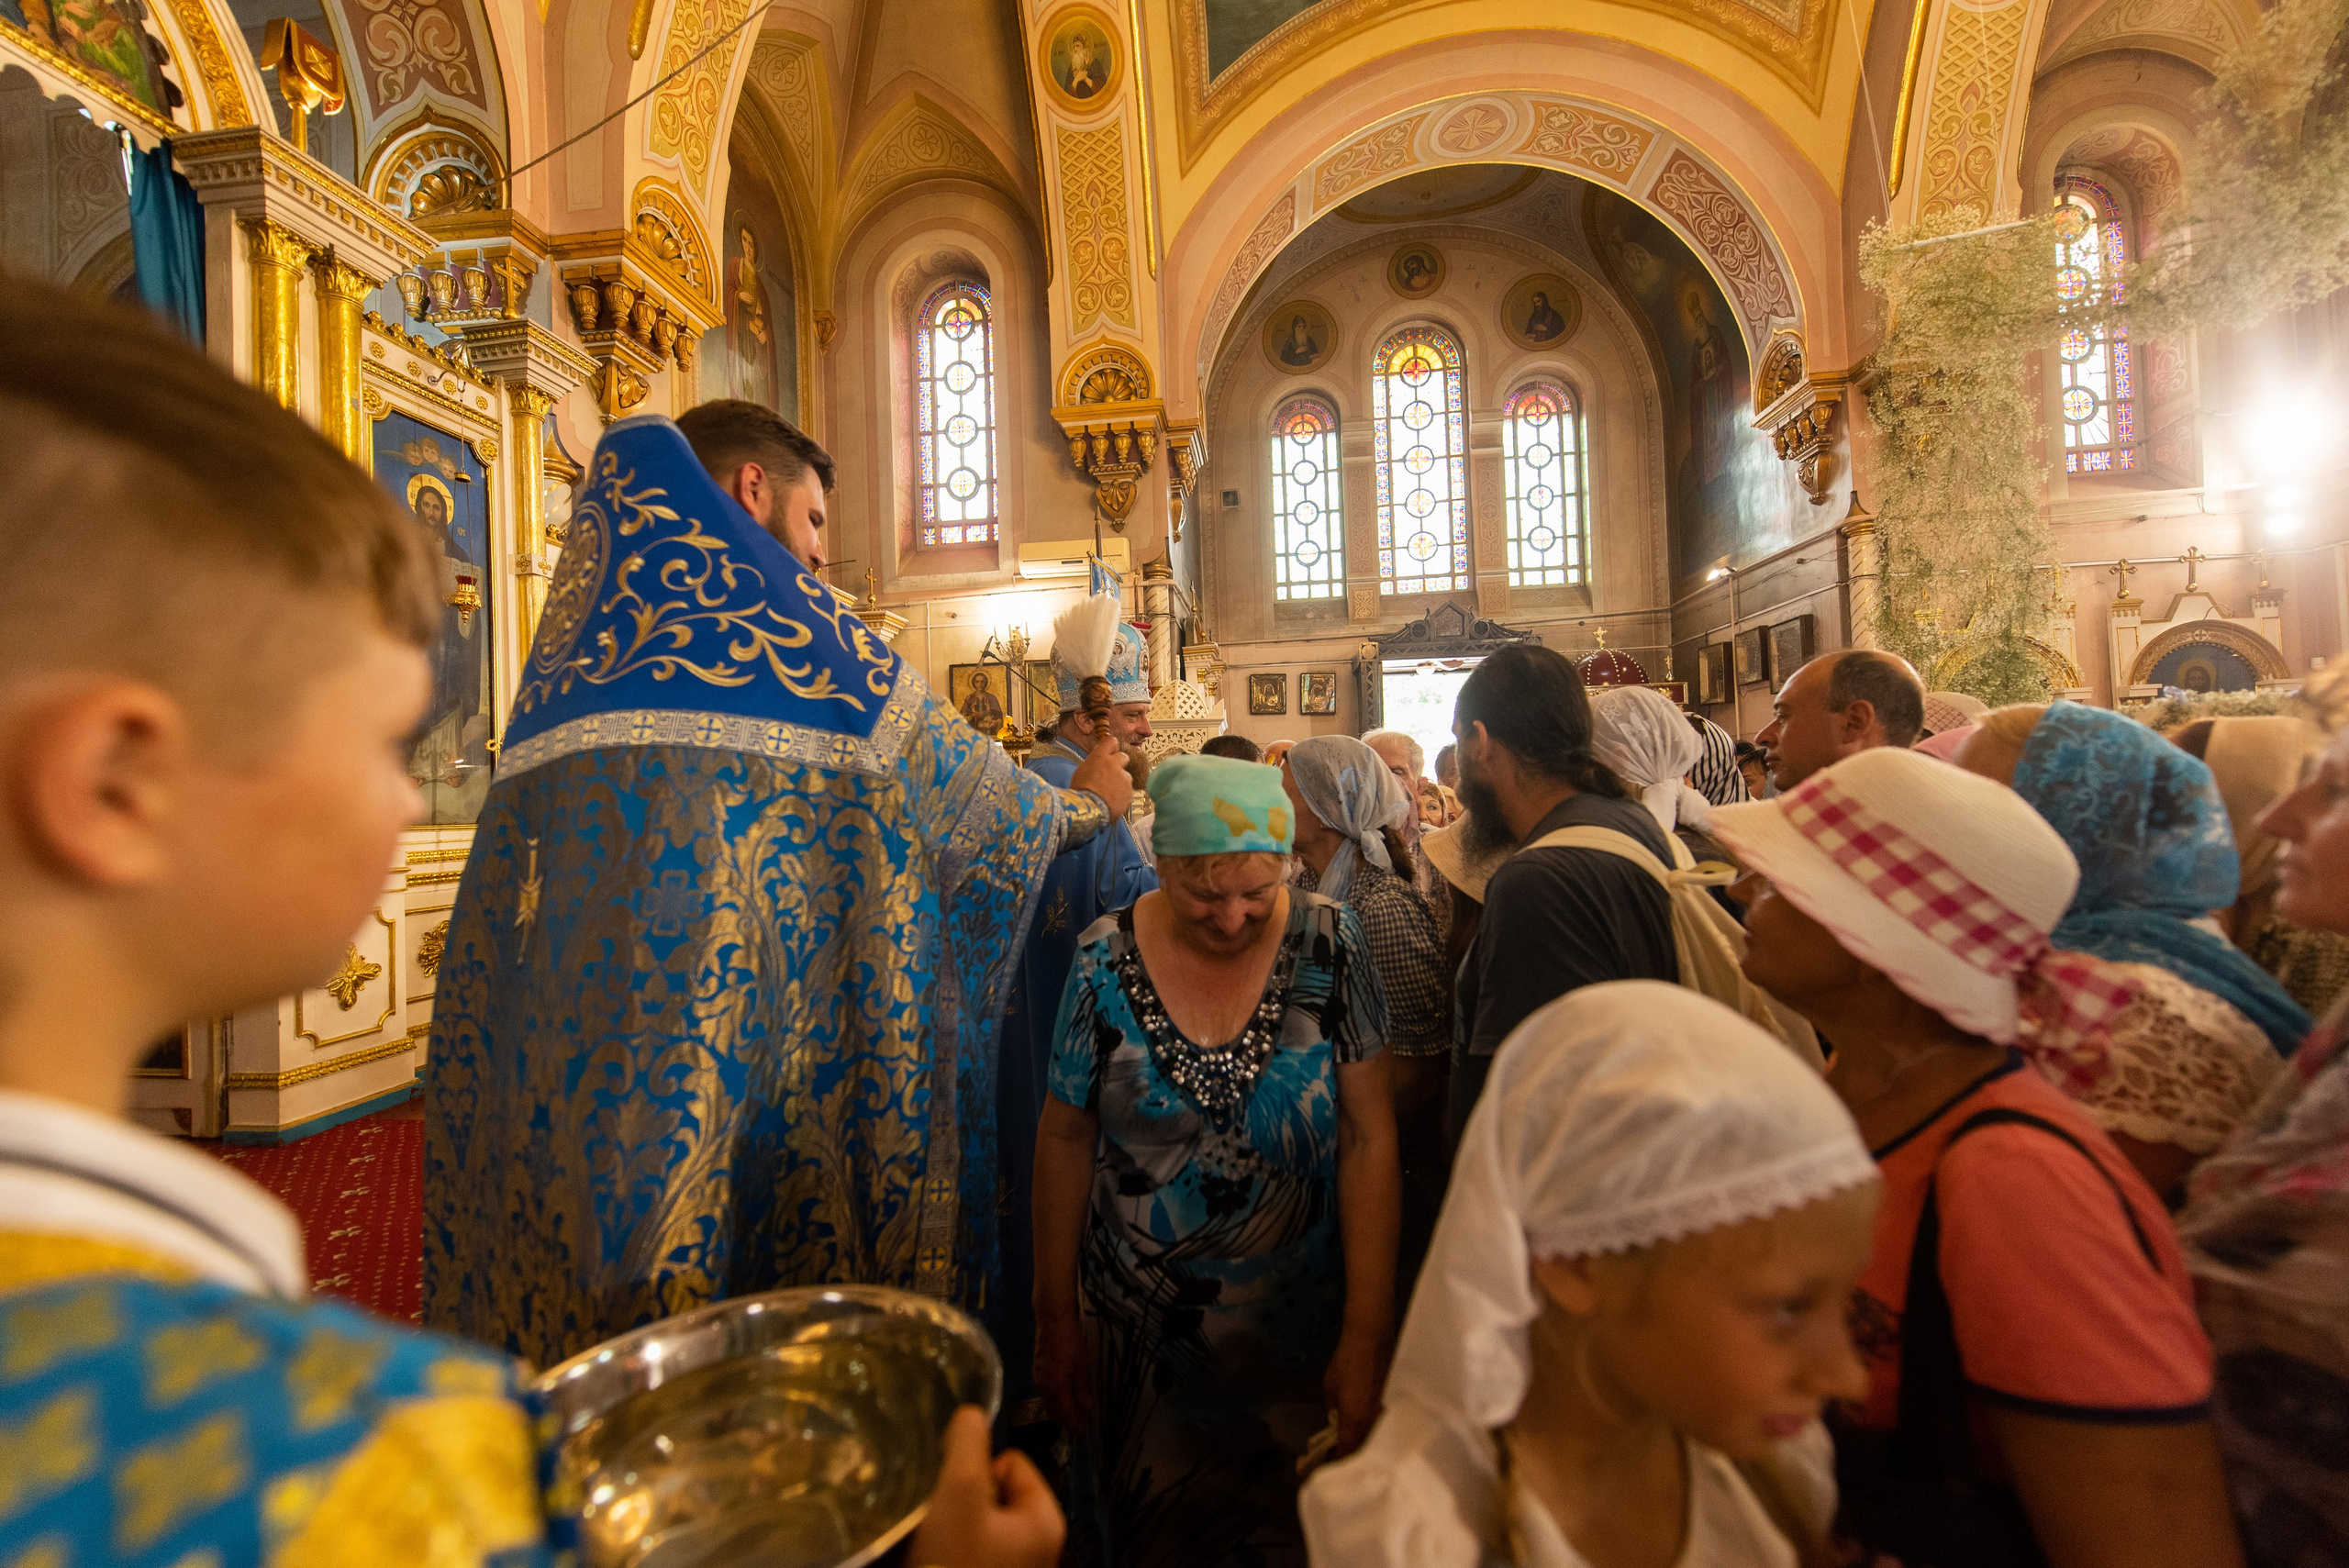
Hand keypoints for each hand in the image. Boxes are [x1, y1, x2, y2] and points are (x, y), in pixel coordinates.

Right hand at [907, 1406, 1065, 1567]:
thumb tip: (970, 1415)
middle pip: (992, 1491)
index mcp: (1046, 1522)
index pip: (1010, 1461)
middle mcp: (1038, 1546)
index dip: (977, 1473)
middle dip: (963, 1502)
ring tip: (936, 1544)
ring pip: (974, 1521)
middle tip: (944, 1525)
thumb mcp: (961, 1491)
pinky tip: (934, 1558)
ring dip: (952, 1527)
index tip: (959, 1501)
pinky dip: (949, 1549)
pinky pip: (966, 1548)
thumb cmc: (952, 1562)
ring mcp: (1013, 1565)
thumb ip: (967, 1444)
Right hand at [1034, 1310, 1094, 1433]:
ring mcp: (1038, 1381)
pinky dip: (1056, 1401)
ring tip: (1077, 1412)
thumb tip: (1087, 1410)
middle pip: (1055, 1413)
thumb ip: (1083, 1391)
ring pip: (1049, 1404)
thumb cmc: (1070, 1344)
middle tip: (1082, 1424)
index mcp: (1055, 1390)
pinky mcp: (1037, 1373)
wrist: (1052, 1322)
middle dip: (1068, 1421)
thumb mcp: (1082, 1368)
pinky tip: (1066, 1397)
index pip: (1065, 1416)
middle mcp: (1043, 1389)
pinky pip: (1046, 1395)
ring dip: (1062, 1412)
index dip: (1075, 1426)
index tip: (1084, 1433)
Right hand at [1070, 730, 1134, 818]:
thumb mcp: (1081, 772)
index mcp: (1100, 757)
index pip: (1111, 741)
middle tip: (1112, 773)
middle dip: (1119, 763)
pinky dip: (1122, 794)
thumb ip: (1093, 764)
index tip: (1111, 750)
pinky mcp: (1129, 791)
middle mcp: (1114, 764)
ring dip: (1121, 781)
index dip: (1111, 746)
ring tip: (1110, 792)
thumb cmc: (1080, 791)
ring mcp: (1124, 778)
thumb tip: (1098, 763)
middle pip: (1123, 756)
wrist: (1089, 810)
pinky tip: (1113, 800)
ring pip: (1126, 776)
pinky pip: (1128, 790)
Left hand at [1323, 1328, 1389, 1458]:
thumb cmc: (1347, 1361)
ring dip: (1361, 1447)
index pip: (1346, 1452)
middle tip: (1335, 1456)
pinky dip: (1373, 1435)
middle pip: (1362, 1452)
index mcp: (1355, 1421)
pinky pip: (1382, 1429)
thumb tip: (1335, 1421)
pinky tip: (1365, 1432)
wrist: (1372, 1340)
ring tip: (1349, 1447)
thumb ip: (1333, 1410)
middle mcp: (1373, 1424)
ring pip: (1374, 1442)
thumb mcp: (1330, 1387)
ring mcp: (1386, 1416)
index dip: (1334, 1461)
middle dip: (1348, 1458)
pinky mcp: (1393, 1407)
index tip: (1323, 1463)